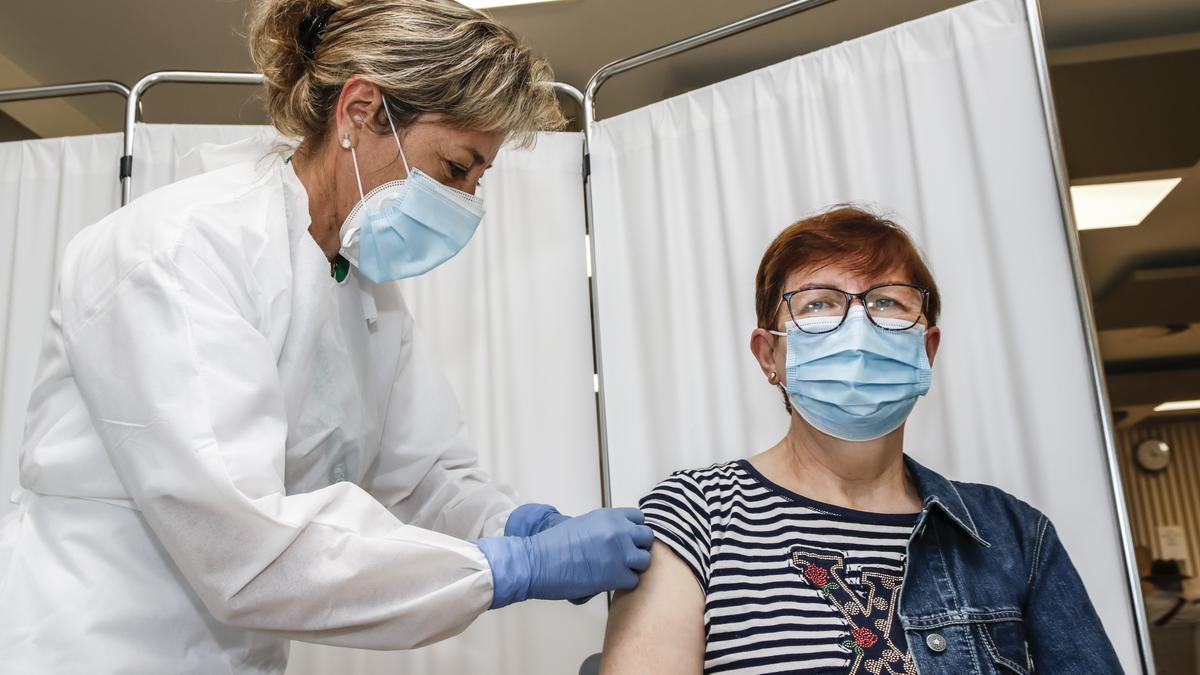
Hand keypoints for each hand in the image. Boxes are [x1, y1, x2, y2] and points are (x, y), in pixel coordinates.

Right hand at [476, 507, 652, 607]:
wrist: (538, 561)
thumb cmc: (553, 545)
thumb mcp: (583, 524)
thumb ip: (604, 528)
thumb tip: (616, 538)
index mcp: (609, 516)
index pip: (639, 518)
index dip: (634, 531)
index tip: (628, 539)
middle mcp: (619, 531)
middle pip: (646, 538)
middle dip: (638, 548)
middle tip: (624, 557)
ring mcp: (621, 553)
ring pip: (644, 561)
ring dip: (633, 567)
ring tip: (616, 571)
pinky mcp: (617, 575)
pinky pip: (633, 580)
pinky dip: (623, 584)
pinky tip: (609, 582)